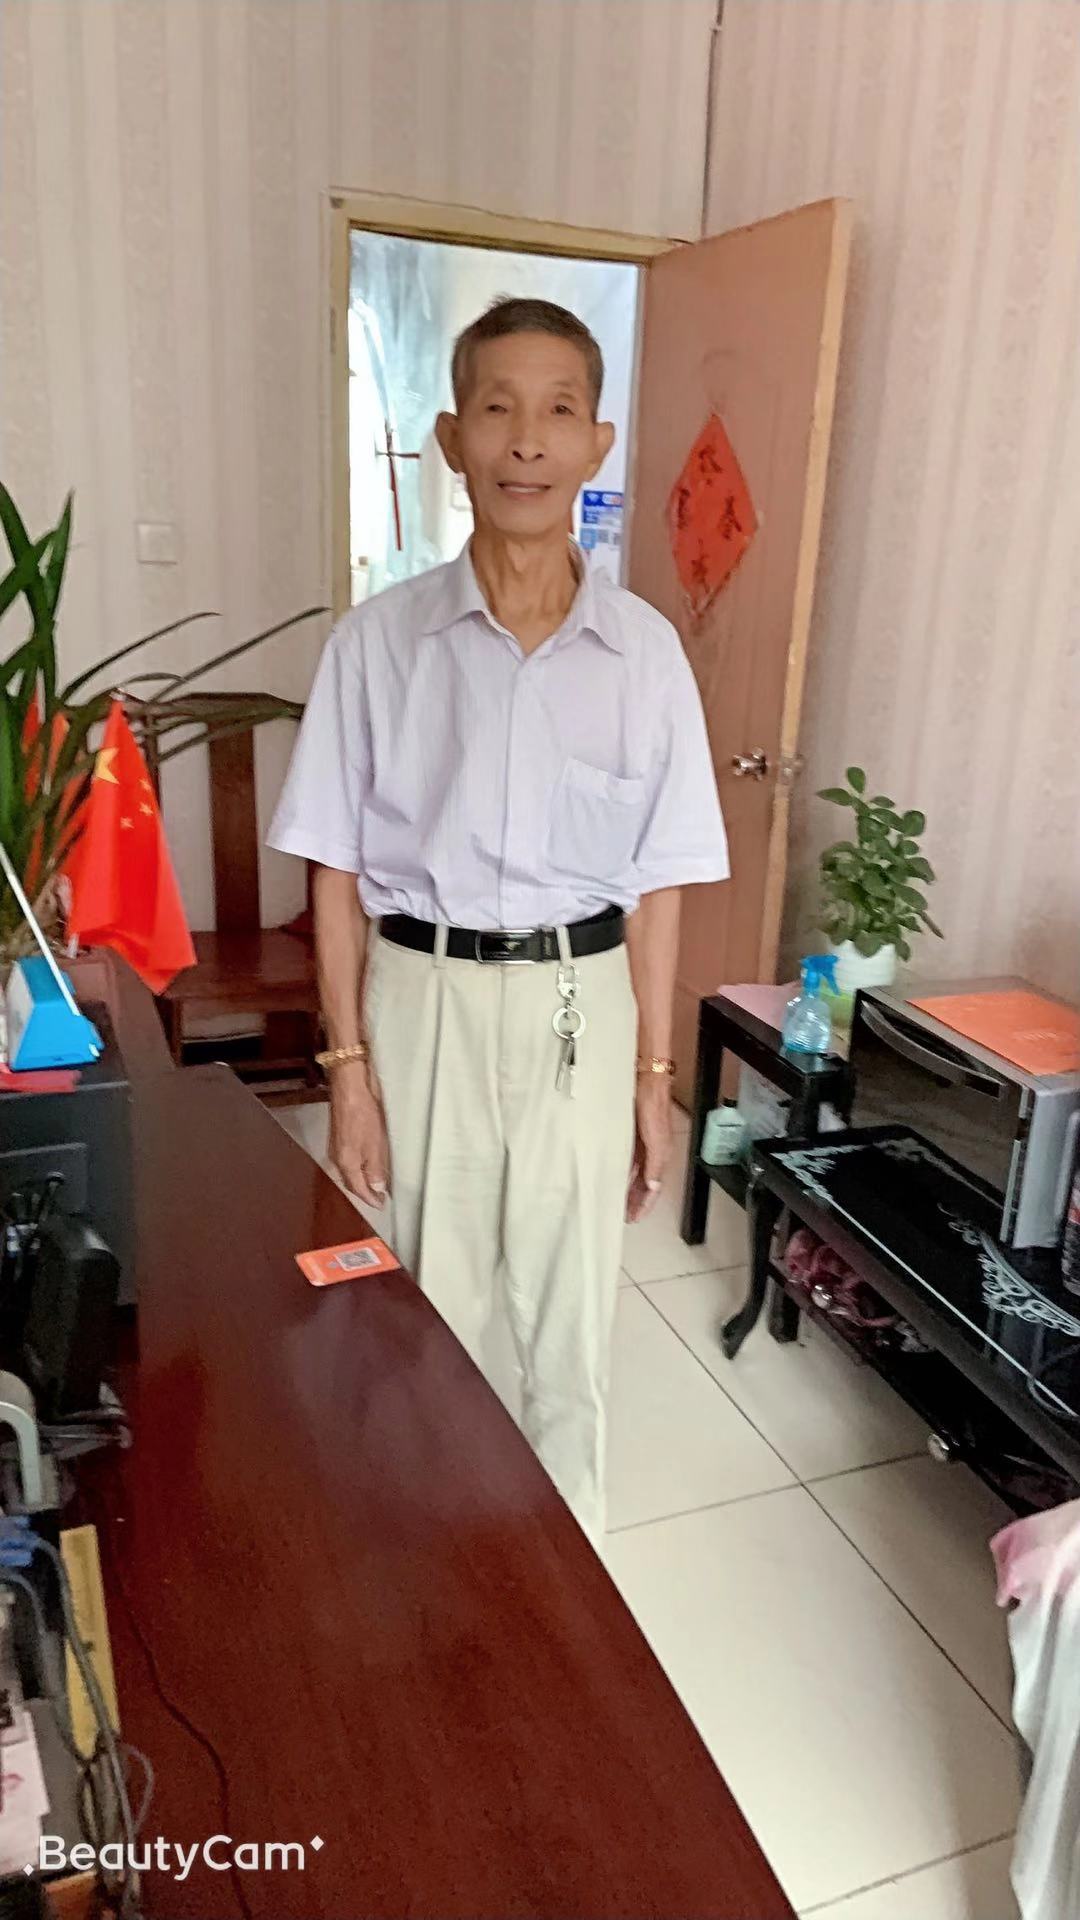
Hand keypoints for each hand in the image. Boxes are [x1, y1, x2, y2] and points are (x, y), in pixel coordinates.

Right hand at [328, 1070, 390, 1211]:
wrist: (350, 1087)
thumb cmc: (363, 1114)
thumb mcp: (375, 1144)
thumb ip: (376, 1168)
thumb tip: (376, 1187)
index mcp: (346, 1163)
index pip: (358, 1189)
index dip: (370, 1198)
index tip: (381, 1204)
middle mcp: (337, 1158)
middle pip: (351, 1181)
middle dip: (364, 1191)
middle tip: (379, 1196)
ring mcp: (336, 1147)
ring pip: (349, 1170)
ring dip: (361, 1178)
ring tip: (375, 1182)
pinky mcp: (339, 1136)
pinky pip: (349, 1159)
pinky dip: (358, 1165)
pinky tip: (367, 1162)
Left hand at [626, 1075, 672, 1222]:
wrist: (646, 1080)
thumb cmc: (653, 1104)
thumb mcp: (657, 1139)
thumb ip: (655, 1164)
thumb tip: (653, 1186)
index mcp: (660, 1155)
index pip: (654, 1188)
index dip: (645, 1204)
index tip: (634, 1218)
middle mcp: (651, 1151)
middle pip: (643, 1183)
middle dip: (635, 1200)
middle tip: (624, 1214)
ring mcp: (640, 1143)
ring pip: (633, 1172)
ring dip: (627, 1187)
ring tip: (617, 1200)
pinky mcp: (629, 1133)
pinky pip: (626, 1159)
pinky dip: (620, 1171)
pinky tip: (611, 1175)